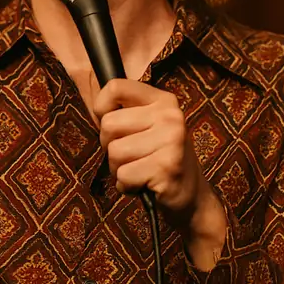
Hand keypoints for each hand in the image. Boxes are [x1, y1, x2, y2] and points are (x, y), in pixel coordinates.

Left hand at [93, 78, 211, 232]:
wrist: (191, 196)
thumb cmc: (159, 159)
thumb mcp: (146, 127)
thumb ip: (122, 111)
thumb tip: (91, 100)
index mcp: (162, 100)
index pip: (115, 87)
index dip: (101, 108)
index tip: (113, 126)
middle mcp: (169, 116)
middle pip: (108, 124)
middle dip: (111, 146)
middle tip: (133, 156)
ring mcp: (171, 140)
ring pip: (114, 152)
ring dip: (119, 169)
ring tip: (140, 170)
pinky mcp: (167, 167)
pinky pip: (123, 175)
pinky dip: (127, 186)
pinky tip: (144, 184)